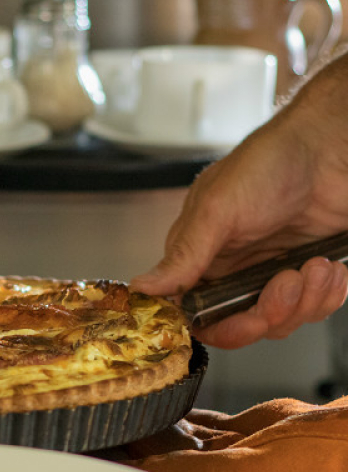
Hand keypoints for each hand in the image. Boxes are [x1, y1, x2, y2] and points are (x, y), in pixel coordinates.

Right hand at [130, 52, 347, 348]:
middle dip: (269, 313)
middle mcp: (232, 270)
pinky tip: (330, 268)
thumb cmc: (270, 162)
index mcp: (200, 257)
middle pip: (241, 325)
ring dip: (305, 300)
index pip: (195, 314)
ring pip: (280, 321)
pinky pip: (313, 308)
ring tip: (315, 266)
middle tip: (286, 283)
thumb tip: (143, 286)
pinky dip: (327, 295)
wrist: (331, 145)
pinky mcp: (305, 274)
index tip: (245, 321)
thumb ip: (184, 255)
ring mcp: (269, 273)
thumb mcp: (218, 209)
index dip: (219, 326)